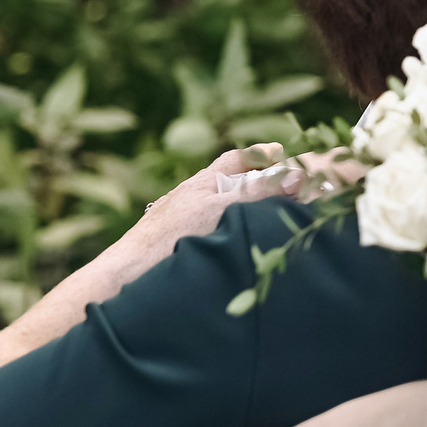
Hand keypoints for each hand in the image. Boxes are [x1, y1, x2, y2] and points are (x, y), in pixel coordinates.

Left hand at [71, 143, 292, 307]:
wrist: (129, 274)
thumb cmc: (172, 235)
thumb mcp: (222, 208)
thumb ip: (258, 193)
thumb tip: (296, 177)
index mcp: (201, 183)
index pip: (234, 159)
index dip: (259, 155)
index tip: (282, 152)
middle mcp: (193, 200)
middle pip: (233, 184)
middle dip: (260, 183)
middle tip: (289, 187)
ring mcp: (187, 225)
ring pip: (226, 212)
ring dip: (250, 212)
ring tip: (275, 219)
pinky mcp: (185, 250)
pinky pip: (219, 234)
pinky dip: (238, 235)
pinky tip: (247, 248)